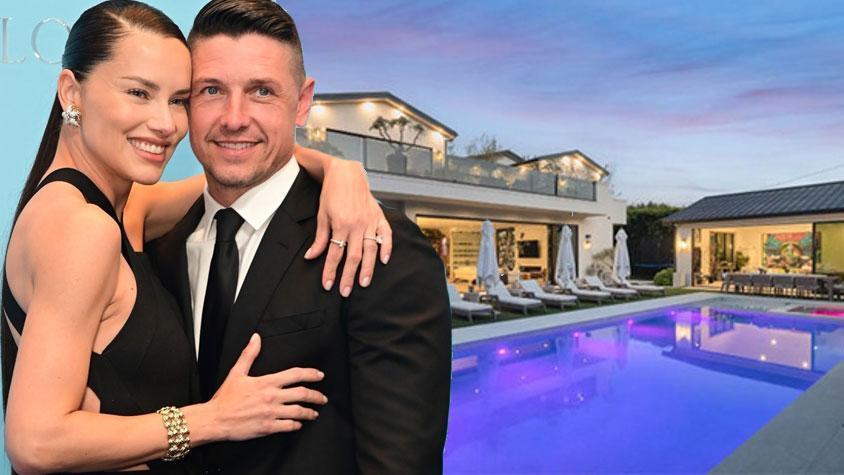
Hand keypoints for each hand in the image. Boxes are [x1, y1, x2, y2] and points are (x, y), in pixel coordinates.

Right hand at [208, 334, 327, 440]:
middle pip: (302, 394)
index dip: (311, 374)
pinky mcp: (267, 427)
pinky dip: (296, 425)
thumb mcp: (237, 372)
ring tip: (314, 413)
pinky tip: (298, 424)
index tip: (320, 375)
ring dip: (309, 412)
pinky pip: (288, 426)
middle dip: (316, 396)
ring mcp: (271, 413)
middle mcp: (272, 397)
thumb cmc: (225, 398)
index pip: (295, 374)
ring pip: (298, 411)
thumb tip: (256, 338)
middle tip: (322, 398)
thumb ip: (249, 354)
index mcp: (267, 382)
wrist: (215, 419)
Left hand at [305, 159, 392, 296]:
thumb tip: (312, 256)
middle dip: (349, 276)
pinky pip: (385, 234)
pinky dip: (387, 247)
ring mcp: (370, 221)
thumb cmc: (331, 193)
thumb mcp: (322, 215)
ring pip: (370, 249)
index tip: (328, 285)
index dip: (331, 271)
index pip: (335, 254)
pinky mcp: (379, 216)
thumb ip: (320, 238)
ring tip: (364, 283)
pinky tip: (384, 260)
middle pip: (354, 256)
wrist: (346, 173)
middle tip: (345, 291)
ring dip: (368, 268)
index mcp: (340, 225)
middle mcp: (357, 225)